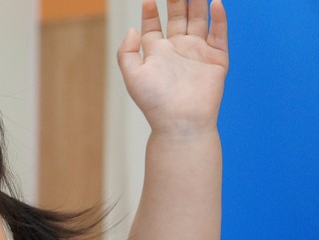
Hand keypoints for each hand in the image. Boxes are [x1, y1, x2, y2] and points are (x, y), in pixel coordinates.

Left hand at [117, 0, 228, 134]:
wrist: (181, 120)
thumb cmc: (155, 102)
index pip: (153, 26)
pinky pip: (219, 33)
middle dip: (177, 0)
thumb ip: (126, 52)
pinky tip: (216, 3)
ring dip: (198, 3)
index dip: (151, 12)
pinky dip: (219, 18)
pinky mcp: (216, 59)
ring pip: (199, 20)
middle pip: (178, 17)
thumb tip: (132, 30)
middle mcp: (177, 50)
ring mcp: (198, 53)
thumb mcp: (132, 75)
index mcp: (157, 54)